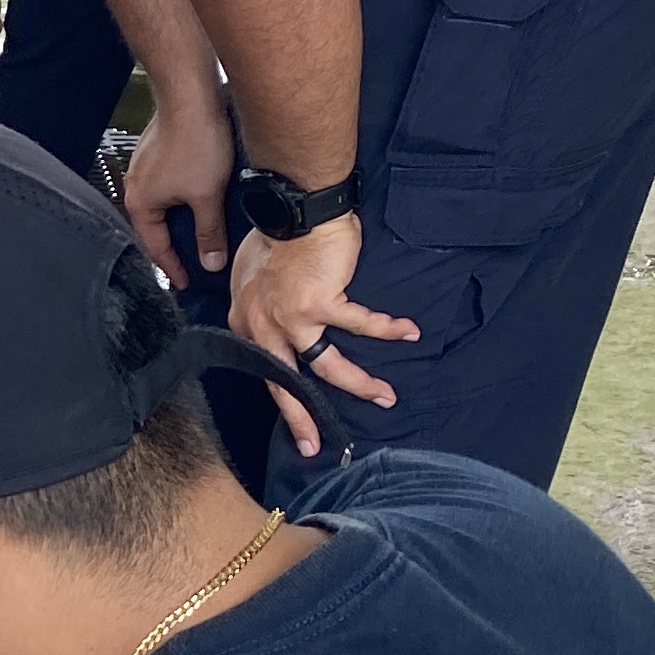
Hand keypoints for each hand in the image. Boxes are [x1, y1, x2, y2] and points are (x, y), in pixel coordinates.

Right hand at [121, 74, 233, 279]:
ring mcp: (144, 169)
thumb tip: (210, 262)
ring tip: (201, 230)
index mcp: (141, 205)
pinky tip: (200, 196)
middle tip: (195, 261)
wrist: (191, 96)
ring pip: (163, 206)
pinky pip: (167, 186)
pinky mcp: (156, 153)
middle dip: (176, 244)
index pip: (156, 248)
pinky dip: (182, 198)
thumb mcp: (207, 197)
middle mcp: (136, 188)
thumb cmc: (194, 142)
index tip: (185, 282)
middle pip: (156, 228)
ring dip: (180, 219)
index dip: (174, 268)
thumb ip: (209, 233)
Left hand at [229, 216, 414, 455]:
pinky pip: (360, 325)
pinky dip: (386, 329)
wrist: (293, 208)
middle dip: (303, 419)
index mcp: (246, 322)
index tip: (295, 422)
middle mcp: (263, 327)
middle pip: (285, 383)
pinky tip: (408, 333)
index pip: (264, 369)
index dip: (281, 398)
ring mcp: (292, 318)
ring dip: (361, 384)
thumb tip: (272, 322)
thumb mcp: (251, 277)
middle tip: (316, 446)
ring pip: (327, 366)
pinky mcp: (321, 303)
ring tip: (386, 397)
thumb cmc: (275, 237)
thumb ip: (260, 304)